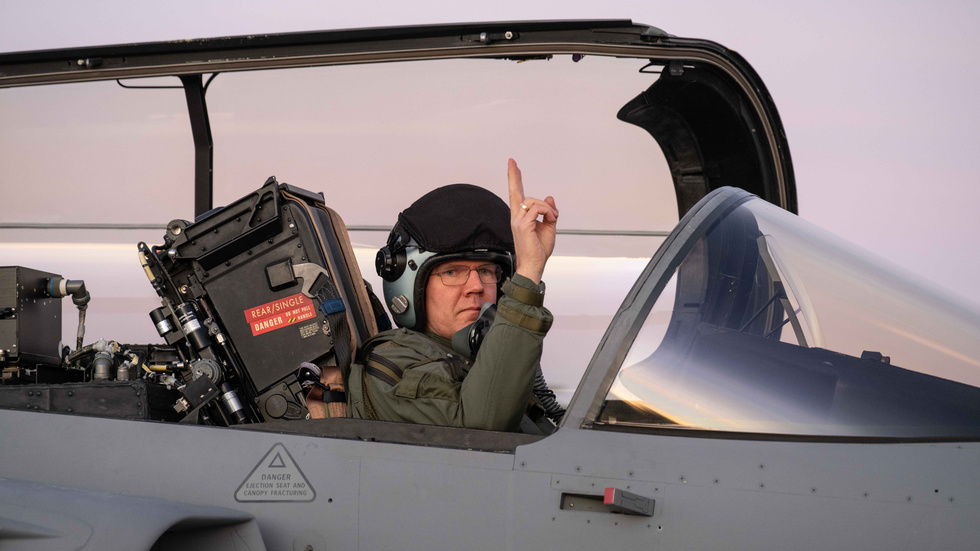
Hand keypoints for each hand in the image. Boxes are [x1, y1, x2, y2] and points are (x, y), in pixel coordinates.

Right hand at [507, 159, 557, 284]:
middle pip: (515, 192)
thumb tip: (549, 198)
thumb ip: (549, 212)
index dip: (515, 180)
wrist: (533, 266)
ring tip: (553, 218)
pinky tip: (552, 219)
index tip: (513, 166)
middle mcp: (516, 217)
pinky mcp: (523, 225)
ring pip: (534, 201)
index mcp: (520, 217)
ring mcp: (518, 220)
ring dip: (548, 208)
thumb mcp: (548, 227)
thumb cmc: (538, 250)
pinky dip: (549, 213)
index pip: (517, 195)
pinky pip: (539, 209)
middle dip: (514, 176)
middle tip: (512, 161)